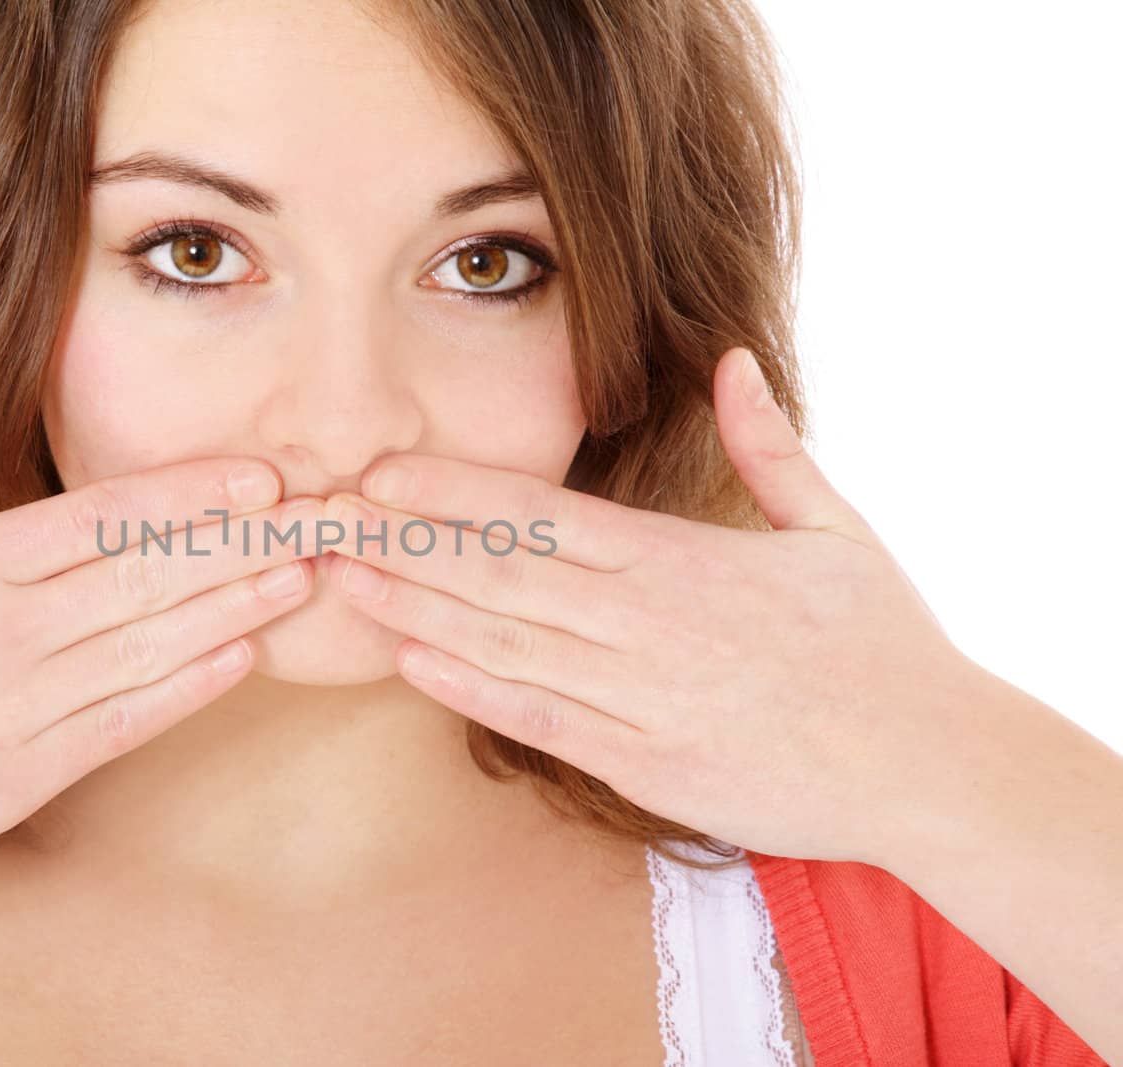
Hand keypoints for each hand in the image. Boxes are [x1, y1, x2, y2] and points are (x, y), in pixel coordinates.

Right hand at [0, 330, 324, 906]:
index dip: (185, 497)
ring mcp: (14, 714)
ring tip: (307, 575)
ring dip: (235, 609)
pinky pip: (122, 727)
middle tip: (324, 515)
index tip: (256, 473)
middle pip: (145, 578)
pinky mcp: (16, 780)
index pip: (92, 520)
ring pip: (150, 649)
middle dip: (241, 543)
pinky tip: (243, 658)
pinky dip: (187, 691)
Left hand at [318, 346, 993, 864]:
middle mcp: (650, 625)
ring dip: (413, 607)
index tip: (385, 472)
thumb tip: (733, 359)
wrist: (931, 766)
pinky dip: (469, 689)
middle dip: (404, 542)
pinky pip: (539, 720)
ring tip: (339, 576)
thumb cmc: (882, 644)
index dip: (456, 493)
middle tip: (321, 515)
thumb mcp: (837, 528)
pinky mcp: (645, 766)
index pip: (547, 516)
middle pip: (502, 574)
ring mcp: (643, 698)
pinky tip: (407, 658)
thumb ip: (770, 444)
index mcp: (686, 561)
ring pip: (504, 643)